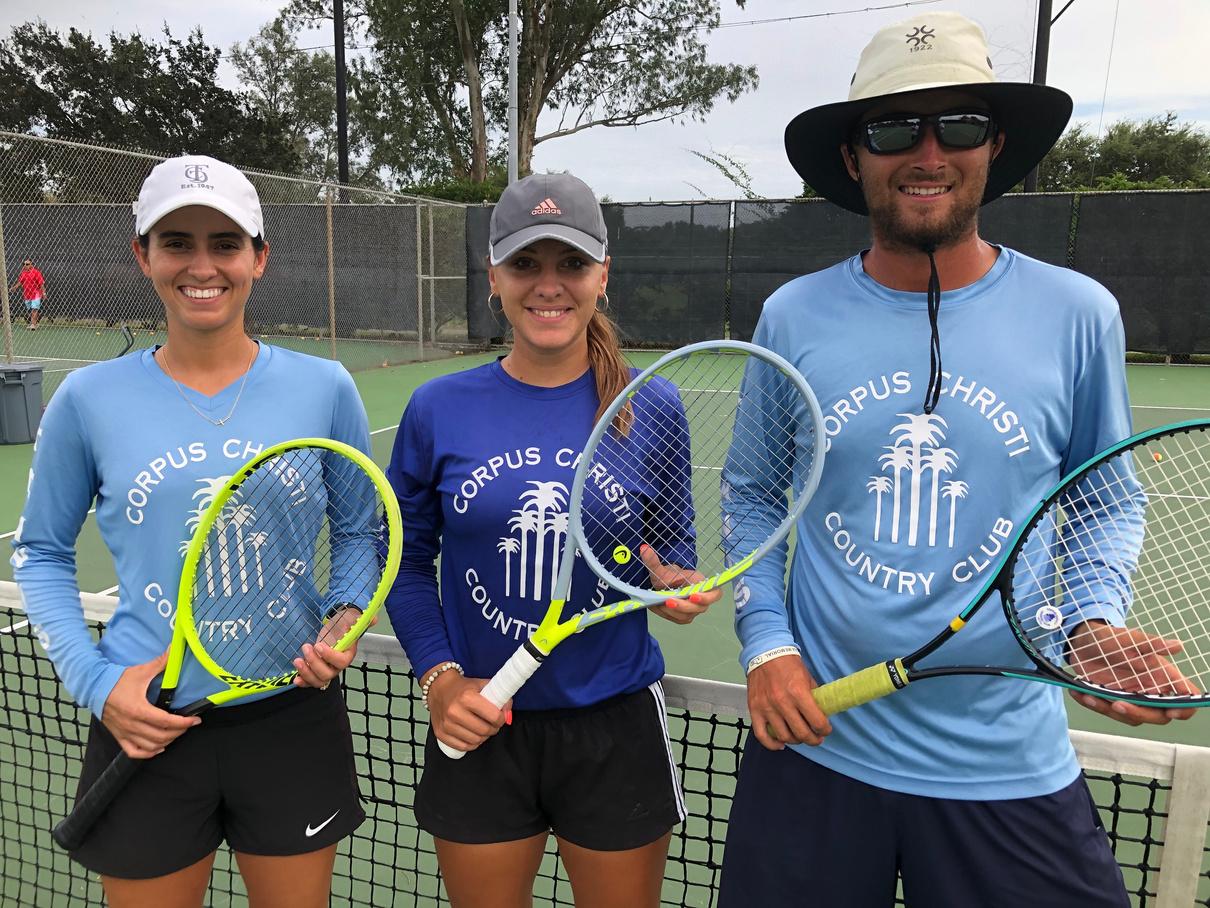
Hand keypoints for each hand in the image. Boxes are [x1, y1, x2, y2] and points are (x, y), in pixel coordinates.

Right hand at [101, 650, 199, 758]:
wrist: (93, 688)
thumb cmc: (117, 680)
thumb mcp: (142, 671)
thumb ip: (161, 662)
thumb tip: (175, 649)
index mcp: (139, 710)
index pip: (167, 722)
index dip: (184, 723)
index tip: (195, 720)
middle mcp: (132, 725)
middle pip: (161, 736)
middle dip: (179, 732)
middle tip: (188, 725)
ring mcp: (125, 733)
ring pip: (150, 746)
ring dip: (166, 742)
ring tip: (176, 733)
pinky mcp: (119, 736)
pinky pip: (134, 752)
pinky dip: (148, 753)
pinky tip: (158, 747)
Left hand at [293, 606, 376, 688]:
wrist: (332, 630)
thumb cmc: (341, 625)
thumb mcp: (349, 619)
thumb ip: (358, 619)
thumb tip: (374, 619)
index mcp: (348, 655)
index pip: (341, 662)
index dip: (329, 656)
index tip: (318, 645)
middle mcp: (338, 666)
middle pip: (328, 674)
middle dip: (314, 663)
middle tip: (306, 647)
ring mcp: (327, 671)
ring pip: (319, 680)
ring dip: (306, 673)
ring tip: (298, 660)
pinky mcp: (316, 672)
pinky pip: (311, 682)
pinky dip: (303, 681)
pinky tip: (296, 679)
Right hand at [425, 669, 508, 753]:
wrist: (439, 687)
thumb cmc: (462, 687)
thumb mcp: (482, 685)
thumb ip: (498, 696)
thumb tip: (508, 713)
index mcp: (467, 697)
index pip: (493, 717)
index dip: (501, 719)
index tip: (501, 717)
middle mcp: (455, 711)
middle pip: (485, 731)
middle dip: (493, 729)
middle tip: (493, 724)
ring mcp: (446, 724)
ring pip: (475, 741)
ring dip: (483, 737)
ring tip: (483, 728)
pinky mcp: (440, 733)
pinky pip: (463, 747)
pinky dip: (471, 744)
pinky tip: (473, 735)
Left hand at [639, 544, 721, 624]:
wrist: (664, 584)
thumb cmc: (668, 576)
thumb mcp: (660, 569)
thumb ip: (654, 561)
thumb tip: (644, 548)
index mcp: (702, 584)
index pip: (715, 594)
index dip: (707, 597)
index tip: (693, 595)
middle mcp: (702, 599)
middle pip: (699, 608)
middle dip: (683, 606)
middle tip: (669, 601)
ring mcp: (694, 609)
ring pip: (687, 616)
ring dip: (673, 612)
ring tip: (660, 603)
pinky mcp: (685, 616)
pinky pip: (678, 619)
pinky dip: (668, 615)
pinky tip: (659, 607)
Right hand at [747, 653, 830, 749]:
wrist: (765, 653)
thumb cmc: (788, 664)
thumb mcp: (807, 678)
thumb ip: (814, 697)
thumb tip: (822, 714)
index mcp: (798, 693)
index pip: (817, 722)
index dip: (825, 730)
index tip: (826, 730)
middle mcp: (782, 702)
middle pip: (802, 733)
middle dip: (814, 739)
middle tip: (816, 737)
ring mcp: (767, 708)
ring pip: (784, 737)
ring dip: (796, 740)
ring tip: (799, 737)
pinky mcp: (754, 710)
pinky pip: (762, 735)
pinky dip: (772, 744)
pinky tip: (780, 744)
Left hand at [1068, 620, 1198, 725]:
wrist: (1081, 641)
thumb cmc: (1110, 637)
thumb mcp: (1128, 638)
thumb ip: (1151, 644)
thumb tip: (1177, 645)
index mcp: (1161, 674)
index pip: (1184, 697)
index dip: (1185, 708)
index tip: (1172, 711)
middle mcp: (1149, 689)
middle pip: (1158, 715)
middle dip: (1139, 713)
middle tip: (1117, 703)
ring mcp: (1131, 697)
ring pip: (1131, 717)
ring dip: (1110, 710)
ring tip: (1091, 695)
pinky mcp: (1111, 700)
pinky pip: (1107, 711)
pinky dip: (1093, 705)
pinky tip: (1080, 693)